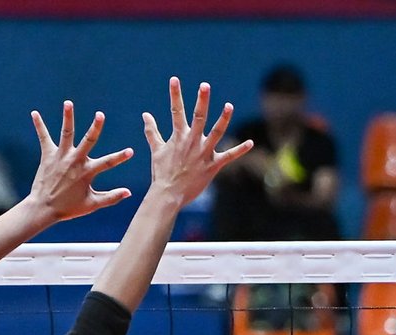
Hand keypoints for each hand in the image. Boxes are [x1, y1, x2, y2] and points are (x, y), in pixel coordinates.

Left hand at [26, 101, 133, 224]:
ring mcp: (61, 157)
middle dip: (95, 127)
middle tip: (100, 115)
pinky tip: (35, 113)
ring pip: (66, 133)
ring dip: (68, 117)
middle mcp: (75, 161)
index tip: (131, 151)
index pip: (108, 162)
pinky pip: (43, 137)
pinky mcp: (48, 156)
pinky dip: (39, 125)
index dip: (120, 157)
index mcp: (87, 172)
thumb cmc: (69, 208)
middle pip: (88, 140)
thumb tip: (129, 192)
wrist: (44, 208)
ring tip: (68, 103)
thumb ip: (111, 197)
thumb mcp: (92, 205)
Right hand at [143, 78, 254, 208]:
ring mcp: (203, 153)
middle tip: (205, 85)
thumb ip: (152, 131)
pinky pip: (229, 156)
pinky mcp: (213, 165)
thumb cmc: (162, 172)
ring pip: (216, 133)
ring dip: (223, 119)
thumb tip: (145, 115)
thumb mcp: (156, 150)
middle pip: (198, 117)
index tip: (174, 79)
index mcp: (178, 136)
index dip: (175, 94)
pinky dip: (240, 150)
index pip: (176, 111)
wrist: (168, 194)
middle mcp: (191, 142)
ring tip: (229, 106)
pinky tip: (250, 142)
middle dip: (201, 100)